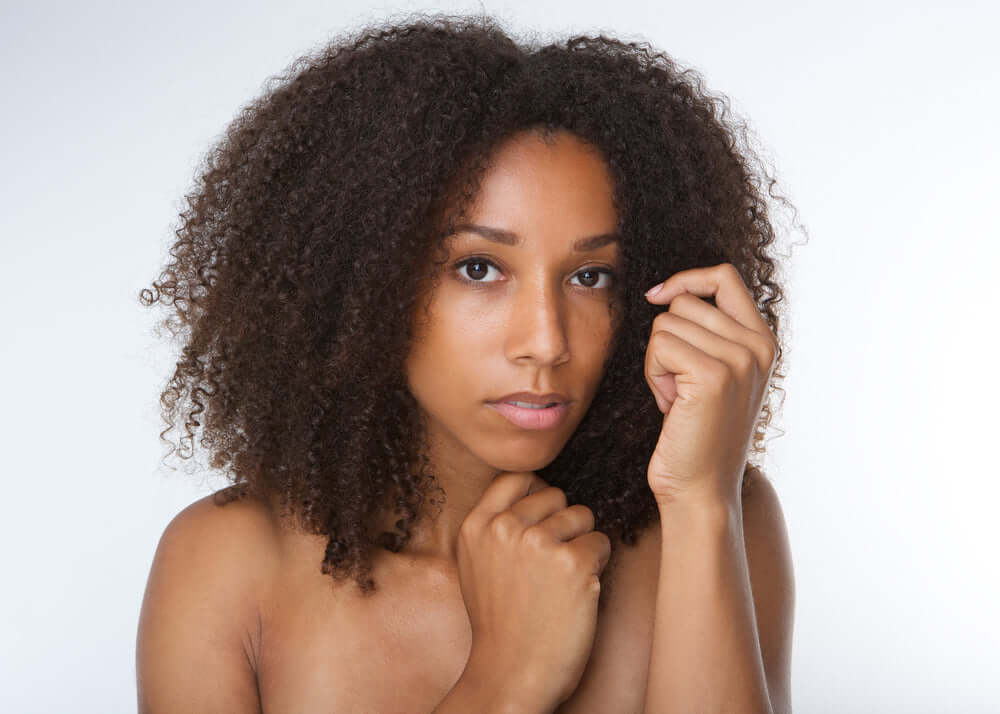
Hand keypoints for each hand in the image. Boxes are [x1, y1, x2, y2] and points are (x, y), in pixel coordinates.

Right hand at [456, 472, 611, 709]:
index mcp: (476, 526)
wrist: (510, 674)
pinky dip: (598, 566)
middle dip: (562, 523)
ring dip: (582, 544)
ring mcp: (538, 543)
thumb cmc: (500, 624)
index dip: (538, 495)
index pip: (517, 477)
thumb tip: (533, 491)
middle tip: (551, 565)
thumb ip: (494, 525)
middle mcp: (504, 528)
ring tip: (562, 580)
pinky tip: (578, 591)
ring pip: (582, 516)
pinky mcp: (572, 562)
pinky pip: (601, 543)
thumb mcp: (475, 564)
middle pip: (555, 495)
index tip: (542, 521)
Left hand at [643, 263, 776, 507]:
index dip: (685, 279)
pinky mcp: (713, 375)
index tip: (657, 297)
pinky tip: (670, 405)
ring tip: (677, 397)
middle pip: (684, 302)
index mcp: (763, 341)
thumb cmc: (697, 433)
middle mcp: (758, 346)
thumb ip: (709, 333)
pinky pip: (659, 345)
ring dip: (658, 361)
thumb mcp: (715, 374)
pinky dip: (653, 374)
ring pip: (667, 323)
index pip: (724, 275)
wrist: (701, 489)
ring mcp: (739, 359)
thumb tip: (667, 292)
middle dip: (667, 339)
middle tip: (679, 384)